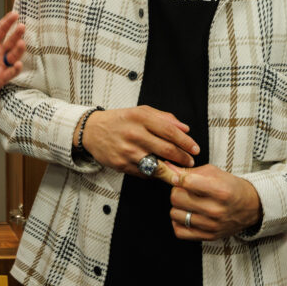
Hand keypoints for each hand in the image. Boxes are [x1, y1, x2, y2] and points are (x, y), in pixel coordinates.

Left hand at [0, 12, 24, 101]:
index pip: (1, 30)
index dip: (8, 22)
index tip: (15, 14)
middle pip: (11, 41)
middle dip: (17, 34)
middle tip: (21, 27)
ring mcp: (1, 64)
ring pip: (14, 56)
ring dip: (19, 50)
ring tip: (20, 43)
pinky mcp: (1, 77)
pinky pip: (11, 72)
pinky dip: (15, 69)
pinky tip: (17, 64)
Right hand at [80, 106, 198, 173]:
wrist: (91, 131)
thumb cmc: (119, 120)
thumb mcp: (140, 111)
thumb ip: (164, 118)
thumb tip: (185, 128)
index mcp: (140, 118)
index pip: (170, 131)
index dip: (186, 141)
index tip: (195, 148)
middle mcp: (134, 134)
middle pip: (166, 149)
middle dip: (183, 158)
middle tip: (190, 161)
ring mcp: (127, 151)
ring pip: (157, 165)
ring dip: (172, 170)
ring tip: (180, 170)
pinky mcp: (122, 165)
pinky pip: (145, 173)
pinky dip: (154, 173)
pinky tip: (159, 170)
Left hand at [168, 164, 261, 239]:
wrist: (251, 207)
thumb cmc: (231, 187)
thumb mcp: (214, 173)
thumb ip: (189, 171)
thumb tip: (168, 168)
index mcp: (220, 191)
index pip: (186, 182)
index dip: (178, 178)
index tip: (179, 178)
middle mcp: (216, 210)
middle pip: (176, 198)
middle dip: (177, 191)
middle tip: (184, 191)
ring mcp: (212, 226)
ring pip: (175, 214)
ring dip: (177, 207)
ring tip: (187, 203)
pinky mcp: (208, 237)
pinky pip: (180, 231)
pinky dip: (179, 223)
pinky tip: (187, 215)